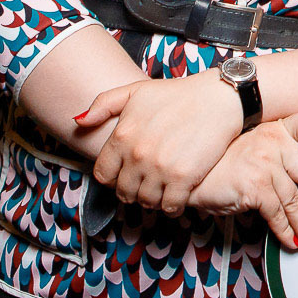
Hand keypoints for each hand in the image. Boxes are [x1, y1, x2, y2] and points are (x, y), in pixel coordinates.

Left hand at [76, 71, 242, 217]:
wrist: (218, 97)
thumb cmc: (178, 93)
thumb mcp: (136, 91)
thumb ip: (103, 105)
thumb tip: (78, 123)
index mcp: (122, 136)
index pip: (103, 174)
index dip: (112, 178)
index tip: (124, 176)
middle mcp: (137, 154)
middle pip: (124, 192)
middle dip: (132, 191)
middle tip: (144, 185)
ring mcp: (160, 168)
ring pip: (145, 202)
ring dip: (152, 200)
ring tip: (160, 192)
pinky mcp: (183, 177)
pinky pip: (169, 206)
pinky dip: (171, 207)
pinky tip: (176, 197)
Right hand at [190, 112, 297, 252]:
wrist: (191, 174)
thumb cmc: (225, 165)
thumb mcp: (257, 150)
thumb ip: (284, 159)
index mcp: (277, 128)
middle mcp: (273, 141)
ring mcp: (264, 162)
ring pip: (296, 200)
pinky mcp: (255, 185)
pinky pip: (278, 214)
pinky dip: (287, 232)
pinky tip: (292, 241)